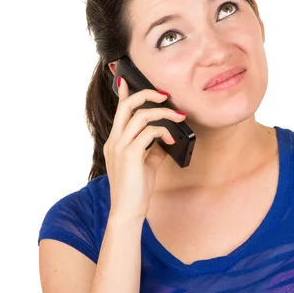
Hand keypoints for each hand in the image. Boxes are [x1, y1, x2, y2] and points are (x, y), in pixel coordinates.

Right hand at [103, 77, 187, 222]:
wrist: (128, 211)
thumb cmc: (137, 189)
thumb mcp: (147, 164)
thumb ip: (153, 148)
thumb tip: (167, 136)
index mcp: (115, 142)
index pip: (119, 111)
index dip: (124, 93)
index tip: (128, 80)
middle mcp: (114, 141)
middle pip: (127, 105)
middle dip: (147, 95)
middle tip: (166, 95)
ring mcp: (119, 147)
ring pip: (140, 116)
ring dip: (163, 113)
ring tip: (179, 117)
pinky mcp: (129, 155)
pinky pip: (148, 132)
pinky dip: (163, 131)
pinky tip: (171, 139)